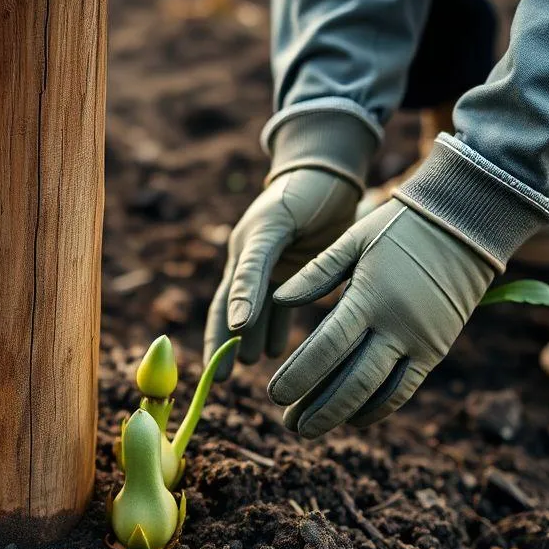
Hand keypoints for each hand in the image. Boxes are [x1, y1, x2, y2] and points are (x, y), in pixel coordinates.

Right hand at [204, 168, 359, 374]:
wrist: (330, 169)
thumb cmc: (299, 192)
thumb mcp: (272, 228)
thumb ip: (254, 272)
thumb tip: (237, 320)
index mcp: (244, 253)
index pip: (227, 302)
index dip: (220, 336)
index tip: (218, 368)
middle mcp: (255, 263)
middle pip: (235, 313)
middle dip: (227, 346)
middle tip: (220, 380)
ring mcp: (277, 267)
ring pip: (260, 312)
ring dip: (255, 339)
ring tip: (252, 365)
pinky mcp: (299, 268)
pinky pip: (285, 305)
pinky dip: (281, 326)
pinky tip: (281, 347)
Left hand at [267, 200, 497, 437]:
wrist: (468, 222)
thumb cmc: (399, 227)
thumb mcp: (353, 240)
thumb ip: (315, 273)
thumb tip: (278, 299)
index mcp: (370, 298)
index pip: (327, 347)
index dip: (299, 375)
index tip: (273, 395)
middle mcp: (397, 326)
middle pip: (351, 381)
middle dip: (316, 407)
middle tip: (286, 425)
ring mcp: (421, 342)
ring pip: (378, 392)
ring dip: (342, 415)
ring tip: (310, 429)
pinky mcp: (437, 349)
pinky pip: (405, 389)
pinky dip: (378, 408)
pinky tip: (352, 419)